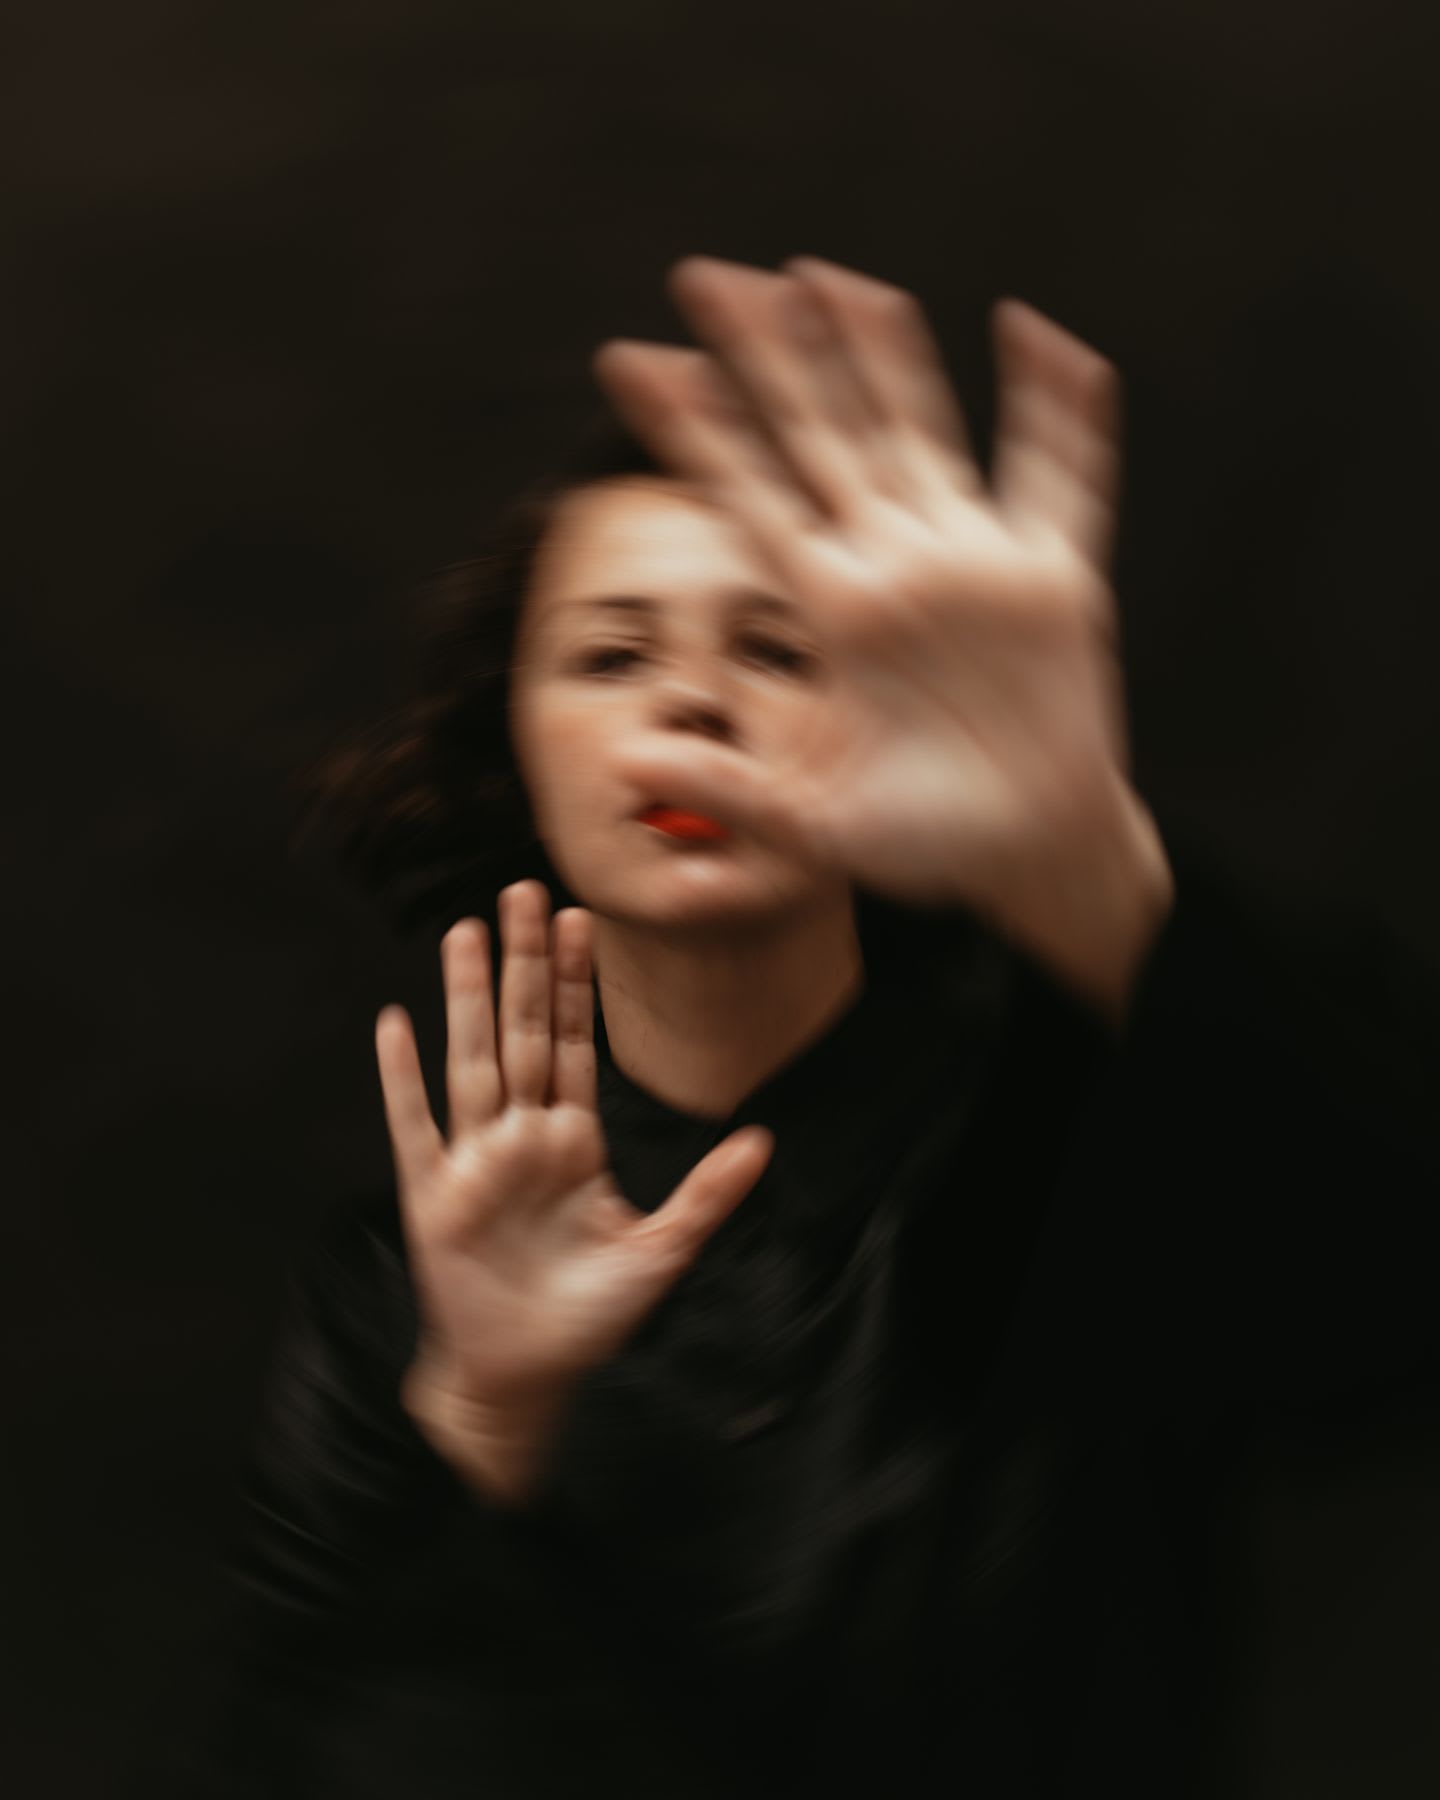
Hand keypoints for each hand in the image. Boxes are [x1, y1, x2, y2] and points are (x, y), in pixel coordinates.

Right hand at [375, 880, 773, 1498]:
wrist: (525, 1378)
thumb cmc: (588, 1316)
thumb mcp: (661, 1251)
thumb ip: (708, 1193)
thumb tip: (764, 1140)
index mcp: (572, 1140)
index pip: (573, 1043)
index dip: (575, 983)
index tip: (580, 920)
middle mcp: (521, 1137)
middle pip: (521, 1032)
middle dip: (525, 964)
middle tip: (524, 892)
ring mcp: (475, 1162)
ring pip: (472, 1060)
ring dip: (469, 997)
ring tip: (467, 932)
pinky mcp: (435, 1197)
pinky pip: (414, 1126)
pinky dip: (402, 1078)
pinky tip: (394, 1024)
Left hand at [593, 255, 1171, 1012]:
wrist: (1029, 859)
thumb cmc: (924, 846)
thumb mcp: (814, 827)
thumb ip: (727, 791)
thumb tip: (626, 763)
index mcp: (834, 612)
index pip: (749, 495)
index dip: (695, 428)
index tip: (630, 360)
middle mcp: (895, 569)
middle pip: (821, 438)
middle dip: (767, 358)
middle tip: (703, 275)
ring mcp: (976, 565)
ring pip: (923, 432)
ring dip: (882, 356)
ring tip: (833, 277)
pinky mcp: (1056, 582)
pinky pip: (1062, 478)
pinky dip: (1061, 411)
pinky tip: (1037, 334)